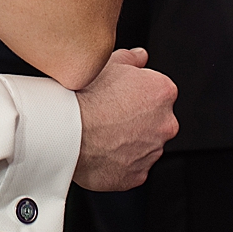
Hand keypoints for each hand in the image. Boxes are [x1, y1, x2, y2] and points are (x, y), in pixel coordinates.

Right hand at [72, 48, 178, 191]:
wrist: (66, 129)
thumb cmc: (85, 94)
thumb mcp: (108, 62)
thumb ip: (132, 58)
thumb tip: (141, 56)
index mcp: (163, 92)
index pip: (157, 91)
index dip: (136, 91)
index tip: (118, 94)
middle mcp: (166, 124)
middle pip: (154, 120)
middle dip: (136, 118)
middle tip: (108, 114)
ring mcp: (152, 152)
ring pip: (143, 145)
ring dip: (127, 140)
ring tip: (99, 132)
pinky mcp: (137, 175)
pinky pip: (131, 167)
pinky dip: (118, 161)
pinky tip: (99, 150)